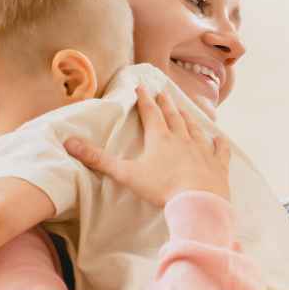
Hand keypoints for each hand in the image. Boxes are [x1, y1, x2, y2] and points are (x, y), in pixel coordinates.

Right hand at [63, 85, 230, 207]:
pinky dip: (218, 142)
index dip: (144, 100)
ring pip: (195, 129)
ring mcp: (203, 151)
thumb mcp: (126, 173)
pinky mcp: (218, 165)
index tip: (141, 87)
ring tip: (184, 110)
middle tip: (163, 92)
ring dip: (188, 118)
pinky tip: (219, 138)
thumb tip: (69, 143)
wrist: (198, 202)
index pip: (150, 113)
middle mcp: (182, 139)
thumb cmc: (162, 188)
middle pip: (173, 117)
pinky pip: (219, 150)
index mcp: (160, 138)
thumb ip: (98, 159)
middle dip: (166, 104)